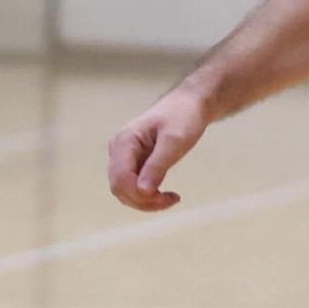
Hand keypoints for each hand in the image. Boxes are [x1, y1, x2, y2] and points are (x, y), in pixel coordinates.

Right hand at [108, 86, 208, 210]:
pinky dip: (147, 197)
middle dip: (143, 201)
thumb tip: (142, 191)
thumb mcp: (174, 141)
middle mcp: (118, 150)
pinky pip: (133, 187)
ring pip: (124, 191)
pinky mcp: (132, 163)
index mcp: (124, 141)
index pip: (121, 178)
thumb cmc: (184, 118)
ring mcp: (123, 157)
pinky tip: (166, 195)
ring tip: (171, 198)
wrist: (190, 105)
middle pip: (119, 188)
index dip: (140, 195)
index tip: (167, 197)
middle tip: (172, 200)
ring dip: (145, 202)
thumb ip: (157, 166)